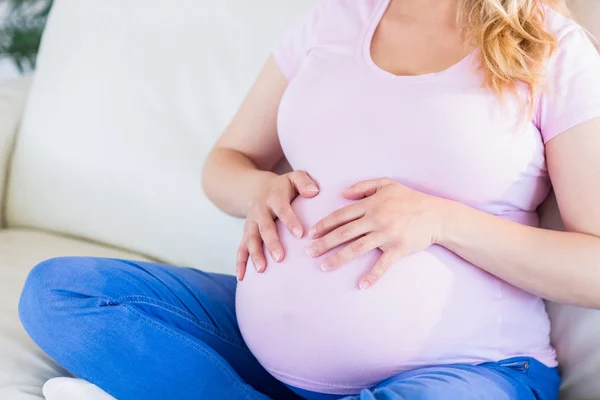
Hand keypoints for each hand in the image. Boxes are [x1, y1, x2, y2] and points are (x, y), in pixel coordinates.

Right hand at [237, 171, 318, 280]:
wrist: (256, 188)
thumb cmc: (284, 186)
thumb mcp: (294, 176)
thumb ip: (304, 181)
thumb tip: (313, 191)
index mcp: (274, 197)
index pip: (282, 209)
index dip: (290, 221)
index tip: (300, 234)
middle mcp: (260, 211)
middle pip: (265, 227)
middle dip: (271, 242)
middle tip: (280, 257)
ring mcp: (251, 224)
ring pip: (251, 240)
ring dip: (255, 254)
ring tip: (261, 269)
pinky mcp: (246, 234)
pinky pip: (240, 249)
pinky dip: (240, 263)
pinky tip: (242, 277)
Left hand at [306, 178, 448, 288]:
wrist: (436, 214)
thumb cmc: (410, 198)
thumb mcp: (387, 184)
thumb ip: (363, 186)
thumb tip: (342, 193)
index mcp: (371, 205)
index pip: (342, 215)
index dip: (324, 224)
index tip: (311, 234)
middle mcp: (376, 219)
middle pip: (344, 233)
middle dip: (324, 243)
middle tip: (309, 252)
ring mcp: (387, 235)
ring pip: (357, 248)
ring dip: (338, 258)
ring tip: (324, 267)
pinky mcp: (399, 249)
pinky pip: (383, 264)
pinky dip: (372, 275)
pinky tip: (362, 285)